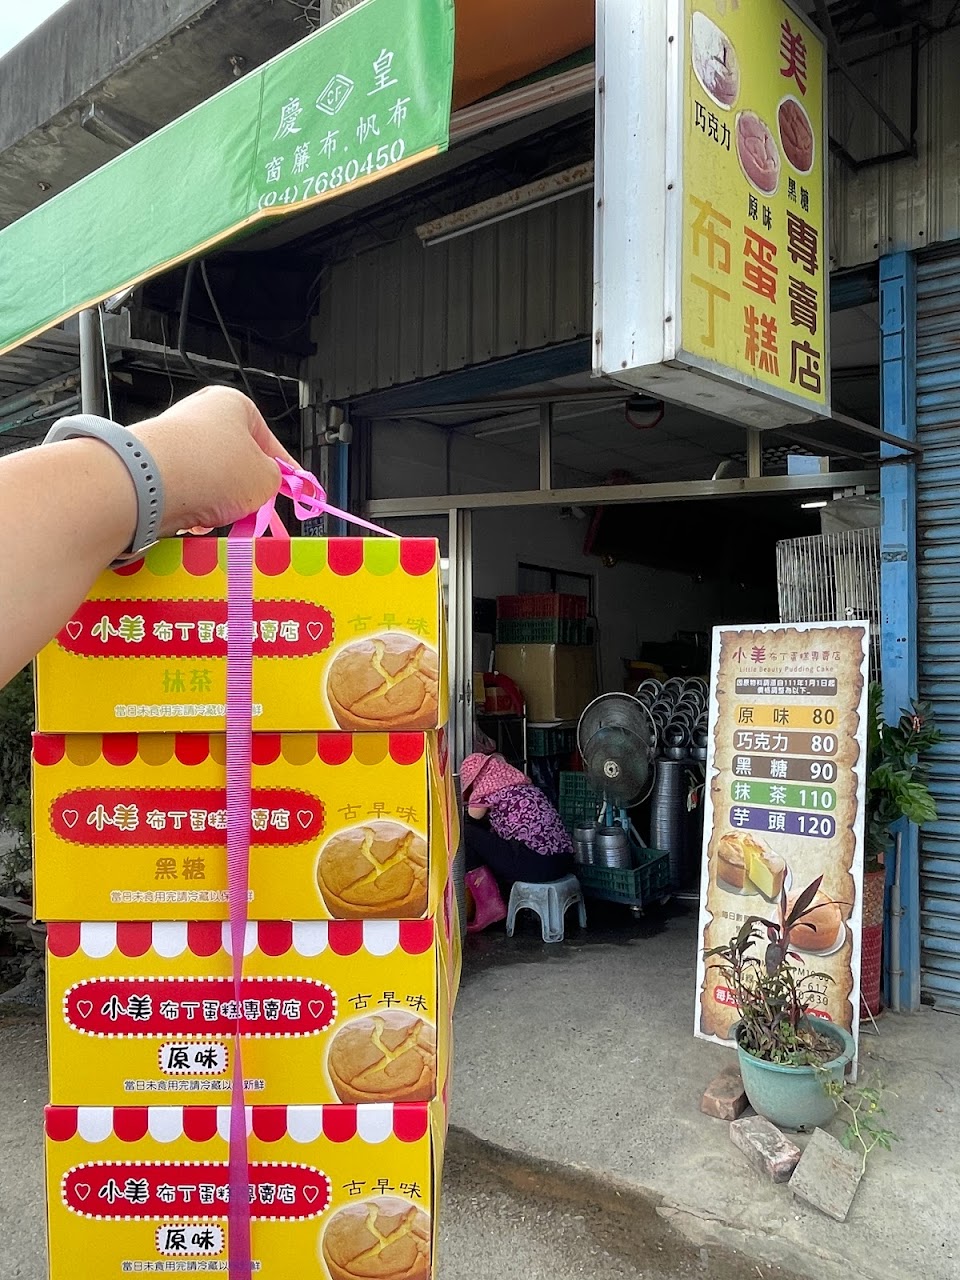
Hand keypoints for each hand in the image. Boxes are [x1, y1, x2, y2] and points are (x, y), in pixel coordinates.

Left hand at [132, 386, 295, 535]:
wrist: (151, 483)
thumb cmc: (210, 467)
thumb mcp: (266, 479)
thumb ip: (277, 481)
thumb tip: (268, 485)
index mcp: (233, 405)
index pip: (271, 442)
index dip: (286, 471)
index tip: (295, 490)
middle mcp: (201, 416)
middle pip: (238, 462)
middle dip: (246, 489)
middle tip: (254, 505)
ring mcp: (176, 441)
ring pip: (212, 481)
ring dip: (220, 503)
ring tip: (220, 513)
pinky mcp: (156, 467)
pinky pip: (187, 492)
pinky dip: (195, 508)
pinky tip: (195, 516)